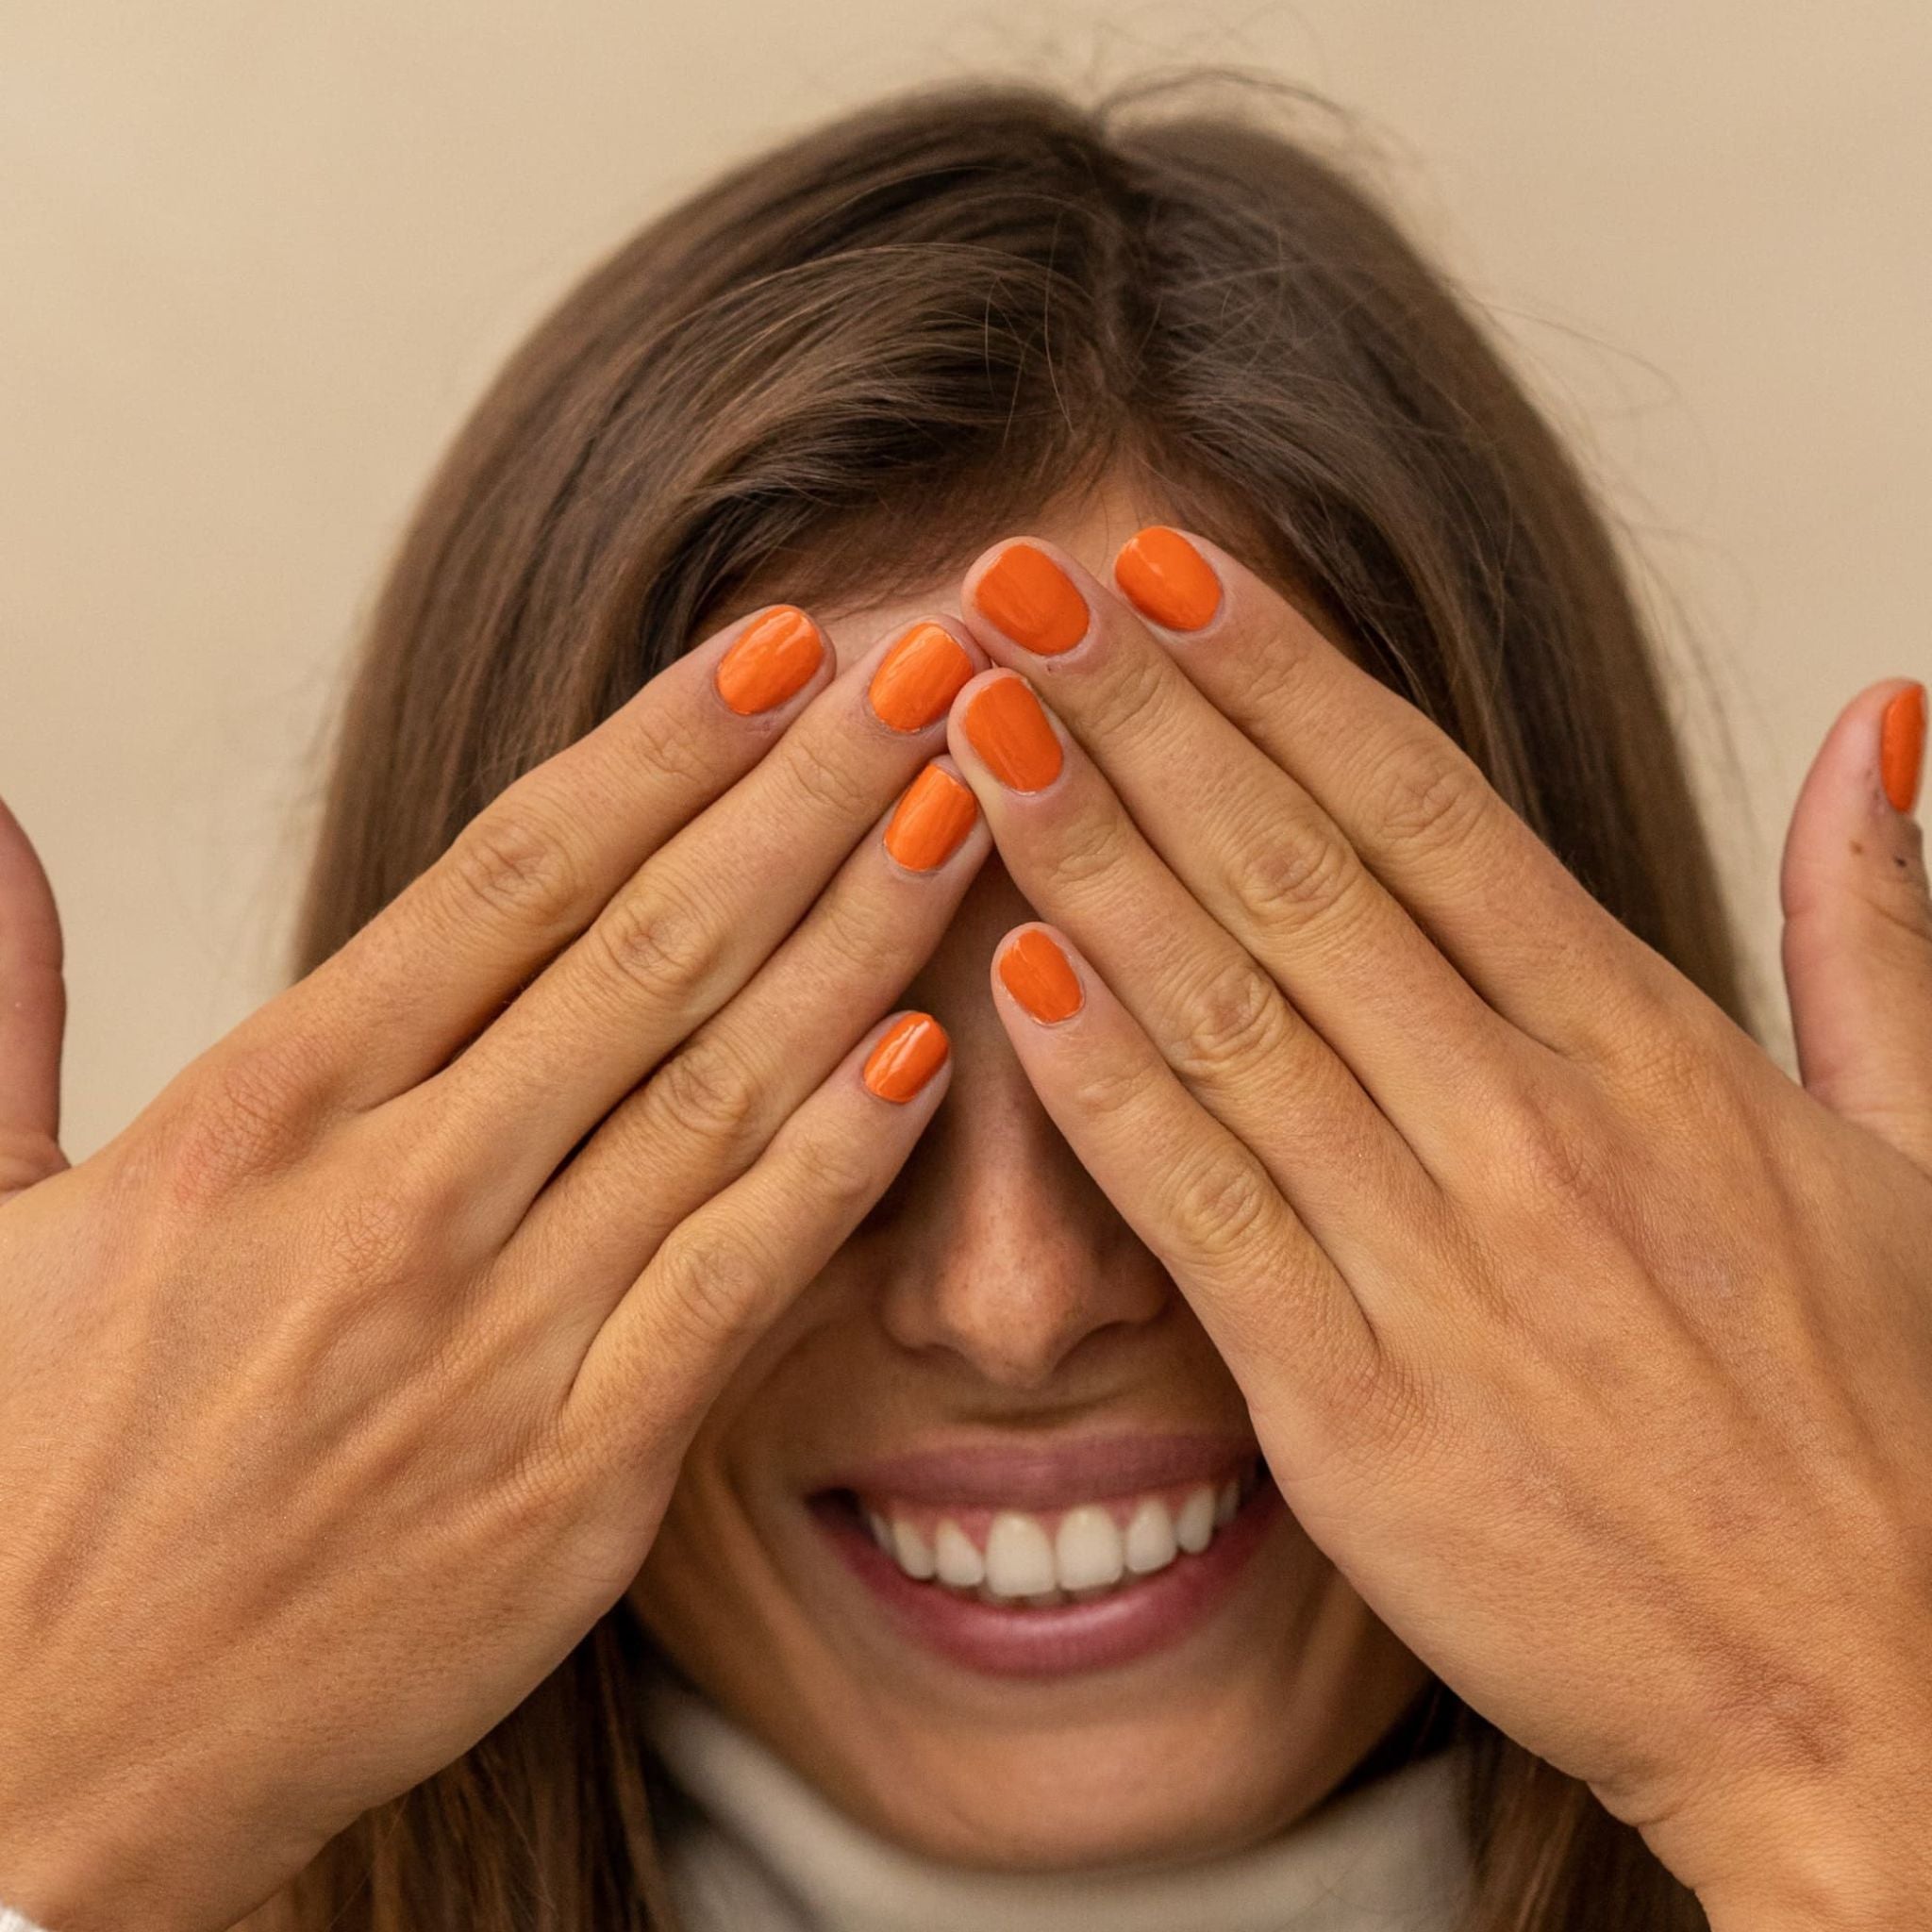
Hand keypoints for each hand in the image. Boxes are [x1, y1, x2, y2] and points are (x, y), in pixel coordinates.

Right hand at [0, 606, 988, 1931]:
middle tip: (933, 663)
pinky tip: (929, 1053)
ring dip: (861, 931)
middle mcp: (398, 1198)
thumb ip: (2, 1002)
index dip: (665, 746)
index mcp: (266, 1107)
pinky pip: (737, 1286)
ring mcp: (499, 1338)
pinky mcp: (573, 1482)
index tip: (777, 647)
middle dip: (810, 789)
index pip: (512, 875)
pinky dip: (839, 1166)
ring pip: (723, 1087)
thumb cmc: (21, 1484)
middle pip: (655, 946)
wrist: (24, 1769)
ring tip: (967, 801)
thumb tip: (0, 825)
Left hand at [943, 527, 1931, 1928]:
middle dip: (1140, 713)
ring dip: (1085, 859)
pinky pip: (1207, 1220)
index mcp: (1649, 1050)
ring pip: (1226, 1016)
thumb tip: (1882, 724)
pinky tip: (1008, 980)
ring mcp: (1442, 1272)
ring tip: (975, 731)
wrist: (1875, 1703)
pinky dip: (1103, 1096)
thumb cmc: (1886, 1427)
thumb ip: (1874, 928)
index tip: (1162, 568)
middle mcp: (1533, 1132)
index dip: (1278, 673)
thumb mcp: (1919, 1151)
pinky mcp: (1359, 1417)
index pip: (1426, 806)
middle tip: (1014, 583)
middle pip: (1295, 872)